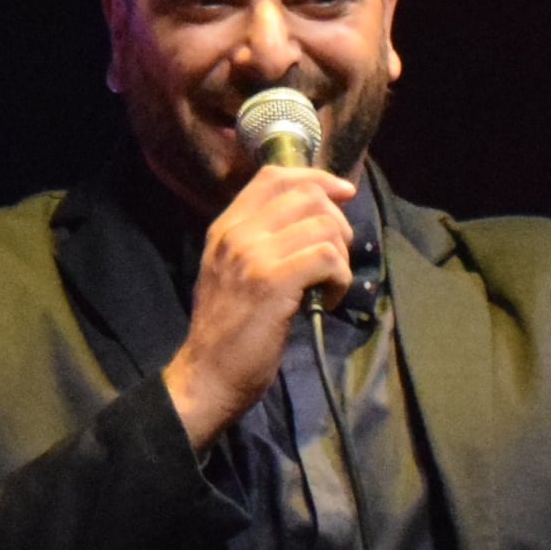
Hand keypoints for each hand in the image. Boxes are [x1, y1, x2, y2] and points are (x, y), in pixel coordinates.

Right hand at [158, 164, 355, 449]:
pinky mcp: (272, 282)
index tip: (342, 193)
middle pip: (307, 195)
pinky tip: (328, 299)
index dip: (317, 177)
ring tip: (329, 283)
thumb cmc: (226, 329)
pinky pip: (327, 258)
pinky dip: (340, 278)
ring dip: (341, 255)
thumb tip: (313, 219)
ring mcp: (252, 255)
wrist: (207, 373)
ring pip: (323, 226)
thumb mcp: (231, 272)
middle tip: (334, 257)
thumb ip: (258, 241)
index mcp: (225, 227)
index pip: (274, 176)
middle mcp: (236, 234)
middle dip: (337, 222)